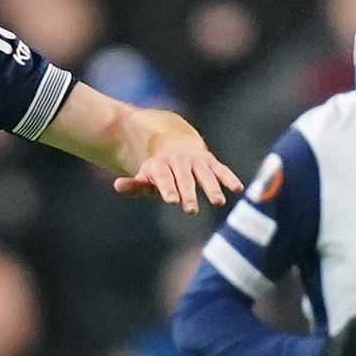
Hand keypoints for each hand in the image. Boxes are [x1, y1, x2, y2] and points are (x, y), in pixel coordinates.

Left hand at [114, 140, 241, 213]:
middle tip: (190, 209)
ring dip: (212, 188)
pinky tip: (238, 188)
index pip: (165, 178)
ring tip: (217, 202)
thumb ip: (135, 185)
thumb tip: (118, 185)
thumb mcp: (146, 178)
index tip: (172, 200)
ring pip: (204, 175)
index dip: (168, 188)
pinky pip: (221, 170)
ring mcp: (196, 161)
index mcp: (161, 165)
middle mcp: (179, 161)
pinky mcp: (211, 162)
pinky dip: (229, 178)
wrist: (175, 145)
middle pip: (184, 178)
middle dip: (188, 193)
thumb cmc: (159, 172)